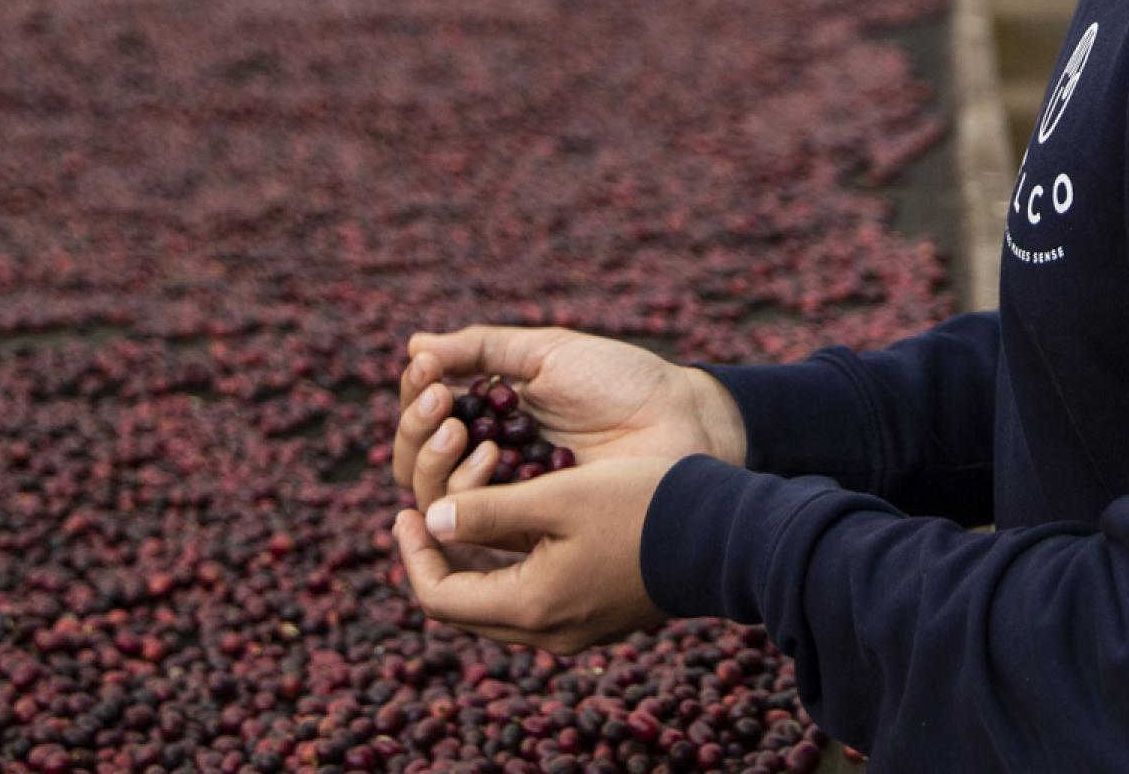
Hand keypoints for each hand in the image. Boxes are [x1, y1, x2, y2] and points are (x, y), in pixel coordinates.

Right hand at [391, 324, 746, 512]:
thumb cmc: (621, 381)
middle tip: (443, 405)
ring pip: (436, 501)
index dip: (416, 399)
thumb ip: (483, 349)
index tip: (428, 373)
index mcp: (491, 422)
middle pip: (421, 466)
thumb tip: (413, 346)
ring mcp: (508, 503)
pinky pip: (476, 529)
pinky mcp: (529, 535)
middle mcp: (490, 466)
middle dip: (417, 433)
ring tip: (461, 430)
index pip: (428, 422)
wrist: (680, 418)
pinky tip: (492, 458)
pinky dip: (469, 494)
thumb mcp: (548, 354)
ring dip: (435, 463)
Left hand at [392, 457, 676, 654]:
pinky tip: (517, 523)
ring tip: (468, 509)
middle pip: (465, 605)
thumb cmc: (642, 508)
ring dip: (475, 561)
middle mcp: (547, 631)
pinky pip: (533, 598)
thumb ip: (489, 510)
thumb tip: (431, 518)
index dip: (414, 553)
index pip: (440, 595)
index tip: (405, 510)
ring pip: (499, 602)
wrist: (723, 537)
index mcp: (529, 606)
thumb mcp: (558, 496)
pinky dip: (510, 566)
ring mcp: (575, 629)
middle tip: (427, 509)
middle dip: (439, 558)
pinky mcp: (598, 615)